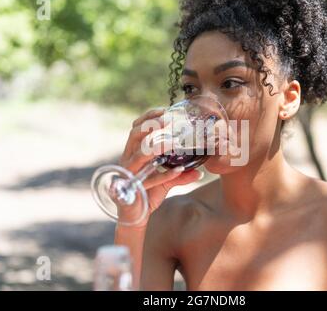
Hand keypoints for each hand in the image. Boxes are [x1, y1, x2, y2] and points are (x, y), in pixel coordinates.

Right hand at [113, 108, 202, 227]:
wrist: (136, 216)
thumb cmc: (148, 194)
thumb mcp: (166, 181)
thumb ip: (181, 175)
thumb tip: (199, 171)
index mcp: (133, 151)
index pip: (138, 127)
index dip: (150, 116)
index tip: (166, 110)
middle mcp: (127, 159)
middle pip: (135, 134)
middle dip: (152, 125)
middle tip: (169, 120)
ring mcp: (127, 173)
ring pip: (139, 153)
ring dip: (156, 145)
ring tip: (173, 141)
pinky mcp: (130, 188)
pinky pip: (147, 179)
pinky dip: (164, 175)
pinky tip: (177, 170)